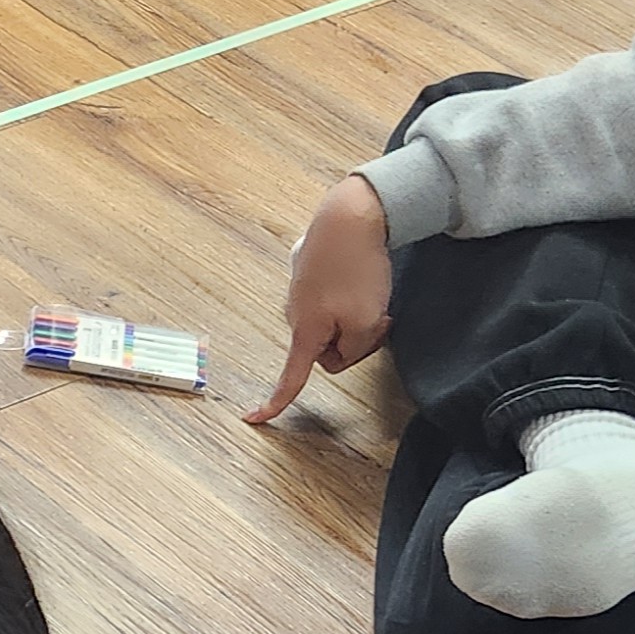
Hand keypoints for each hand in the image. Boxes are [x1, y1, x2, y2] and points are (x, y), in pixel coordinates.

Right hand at [249, 176, 394, 423]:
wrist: (350, 215)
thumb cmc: (357, 269)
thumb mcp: (366, 322)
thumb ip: (353, 350)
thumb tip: (340, 351)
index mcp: (306, 331)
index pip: (291, 377)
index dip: (275, 402)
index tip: (253, 419)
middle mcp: (294, 313)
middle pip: (325, 348)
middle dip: (352, 341)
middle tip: (381, 320)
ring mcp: (299, 290)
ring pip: (331, 321)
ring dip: (354, 315)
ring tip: (374, 291)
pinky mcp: (308, 270)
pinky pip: (330, 295)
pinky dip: (348, 292)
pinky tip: (360, 271)